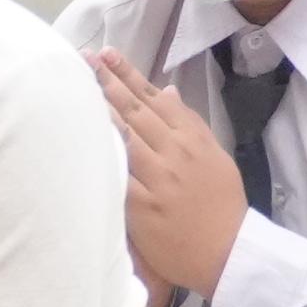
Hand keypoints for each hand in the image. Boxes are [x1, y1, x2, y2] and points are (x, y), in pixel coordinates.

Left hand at [84, 51, 251, 306]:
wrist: (228, 252)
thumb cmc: (222, 205)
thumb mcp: (215, 157)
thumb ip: (190, 124)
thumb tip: (166, 91)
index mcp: (193, 140)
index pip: (156, 99)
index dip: (130, 74)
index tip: (108, 54)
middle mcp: (175, 154)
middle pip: (135, 112)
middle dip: (108, 83)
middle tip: (84, 59)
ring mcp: (158, 180)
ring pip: (124, 137)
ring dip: (101, 110)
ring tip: (78, 86)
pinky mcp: (142, 207)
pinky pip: (118, 176)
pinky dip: (103, 155)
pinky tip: (84, 139)